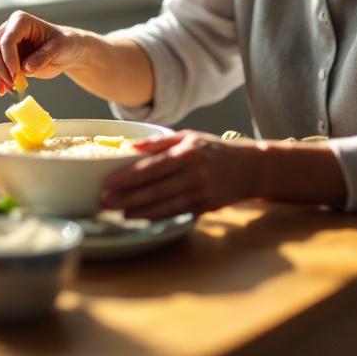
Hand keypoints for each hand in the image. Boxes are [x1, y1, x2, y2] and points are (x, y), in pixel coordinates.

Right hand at [0, 11, 84, 95]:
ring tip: (7, 90)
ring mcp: (4, 43)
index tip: (16, 75)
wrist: (65, 51)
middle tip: (11, 85)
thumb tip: (26, 69)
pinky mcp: (4, 56)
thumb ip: (43, 57)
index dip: (8, 58)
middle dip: (0, 69)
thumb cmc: (63, 45)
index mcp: (20, 21)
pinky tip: (4, 90)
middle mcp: (8, 29)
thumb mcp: (58, 49)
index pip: (7, 40)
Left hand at [99, 131, 259, 218]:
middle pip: (155, 188)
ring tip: (118, 212)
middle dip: (127, 197)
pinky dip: (157, 217)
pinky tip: (140, 218)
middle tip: (104, 201)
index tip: (108, 182)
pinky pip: (177, 213)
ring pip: (165, 205)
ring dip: (139, 211)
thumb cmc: (216, 150)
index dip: (128, 176)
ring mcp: (201, 192)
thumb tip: (132, 146)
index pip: (152, 167)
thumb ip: (160, 142)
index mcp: (188, 153)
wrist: (252, 168)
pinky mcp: (206, 207)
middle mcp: (194, 173)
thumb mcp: (190, 137)